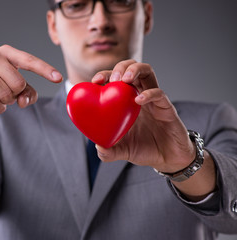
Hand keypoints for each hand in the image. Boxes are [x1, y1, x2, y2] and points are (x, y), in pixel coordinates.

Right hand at [0, 45, 61, 138]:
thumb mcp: (14, 86)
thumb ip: (27, 92)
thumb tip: (24, 101)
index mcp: (7, 52)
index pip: (30, 61)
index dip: (45, 70)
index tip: (58, 78)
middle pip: (19, 84)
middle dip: (16, 94)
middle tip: (6, 92)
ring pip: (6, 94)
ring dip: (6, 102)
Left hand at [92, 60, 216, 200]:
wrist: (168, 159)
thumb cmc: (145, 149)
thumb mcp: (122, 151)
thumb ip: (108, 152)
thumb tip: (97, 147)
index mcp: (126, 101)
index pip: (115, 78)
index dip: (105, 74)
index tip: (95, 81)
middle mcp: (139, 95)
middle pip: (131, 67)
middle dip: (120, 67)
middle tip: (112, 79)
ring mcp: (154, 99)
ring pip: (147, 72)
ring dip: (134, 70)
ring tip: (125, 80)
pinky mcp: (166, 107)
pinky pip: (159, 93)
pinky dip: (149, 93)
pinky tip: (138, 100)